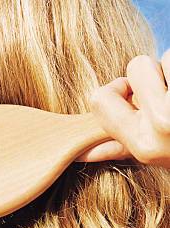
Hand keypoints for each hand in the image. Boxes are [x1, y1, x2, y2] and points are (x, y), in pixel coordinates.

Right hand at [77, 50, 169, 167]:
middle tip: (169, 97)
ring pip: (166, 57)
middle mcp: (161, 124)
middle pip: (135, 67)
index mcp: (141, 143)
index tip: (132, 97)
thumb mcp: (153, 155)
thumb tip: (81, 153)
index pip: (99, 99)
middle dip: (152, 75)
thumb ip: (118, 148)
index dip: (116, 90)